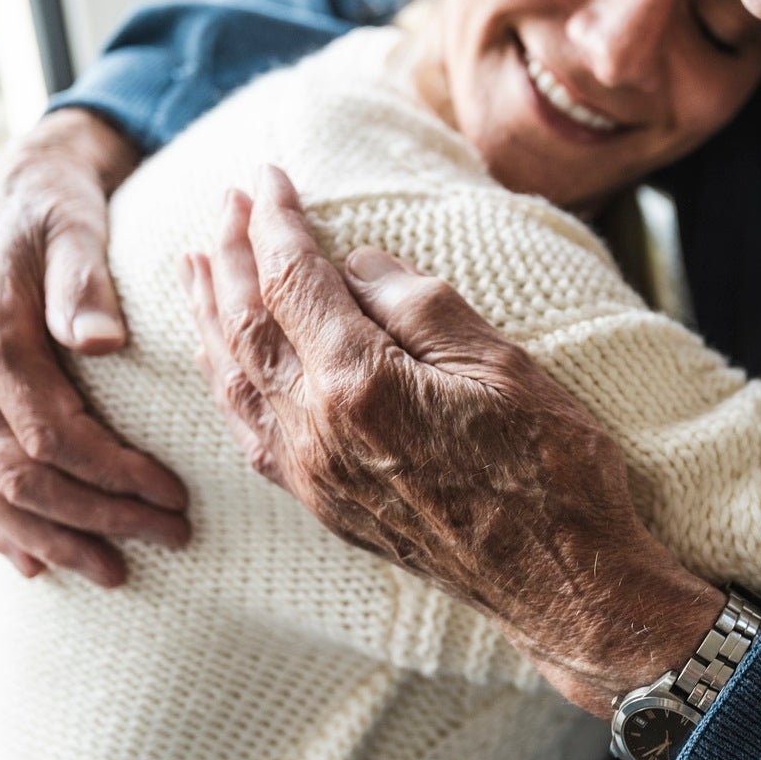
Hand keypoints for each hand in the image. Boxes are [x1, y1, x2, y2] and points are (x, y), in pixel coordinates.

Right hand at [0, 109, 189, 586]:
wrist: (17, 192)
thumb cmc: (59, 209)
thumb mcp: (75, 224)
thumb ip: (84, 281)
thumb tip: (99, 342)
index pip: (51, 430)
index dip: (113, 471)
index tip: (175, 494)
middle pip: (23, 473)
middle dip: (97, 515)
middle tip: (172, 536)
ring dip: (53, 539)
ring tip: (118, 572)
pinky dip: (1, 530)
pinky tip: (40, 564)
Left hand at [182, 166, 723, 714]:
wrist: (562, 583)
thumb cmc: (552, 469)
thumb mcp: (503, 361)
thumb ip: (418, 303)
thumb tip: (351, 264)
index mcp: (361, 385)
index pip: (294, 281)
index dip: (276, 222)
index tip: (269, 176)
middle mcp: (316, 433)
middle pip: (247, 325)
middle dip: (233, 255)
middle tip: (227, 201)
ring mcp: (312, 476)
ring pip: (233, 380)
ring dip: (210, 314)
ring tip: (199, 264)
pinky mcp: (322, 506)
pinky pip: (247, 432)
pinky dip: (225, 380)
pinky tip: (224, 360)